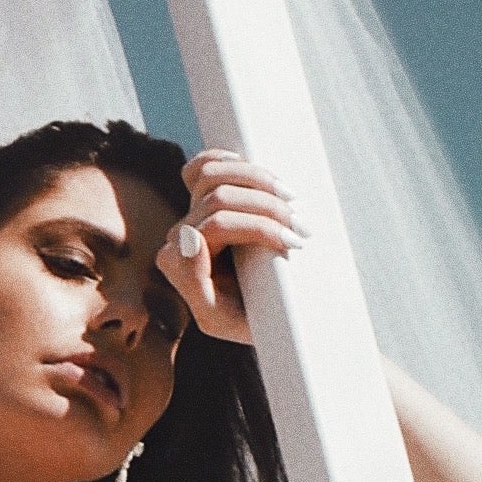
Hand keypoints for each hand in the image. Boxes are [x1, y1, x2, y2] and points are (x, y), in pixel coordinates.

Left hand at [161, 150, 303, 344]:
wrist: (260, 320)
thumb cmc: (242, 322)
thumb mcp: (217, 319)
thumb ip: (193, 283)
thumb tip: (190, 235)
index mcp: (178, 261)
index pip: (217, 225)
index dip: (259, 227)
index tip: (294, 244)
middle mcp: (181, 234)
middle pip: (219, 197)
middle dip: (266, 207)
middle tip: (303, 228)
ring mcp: (191, 213)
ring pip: (212, 176)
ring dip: (257, 179)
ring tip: (292, 199)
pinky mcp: (202, 199)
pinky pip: (201, 166)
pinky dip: (224, 159)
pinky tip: (250, 162)